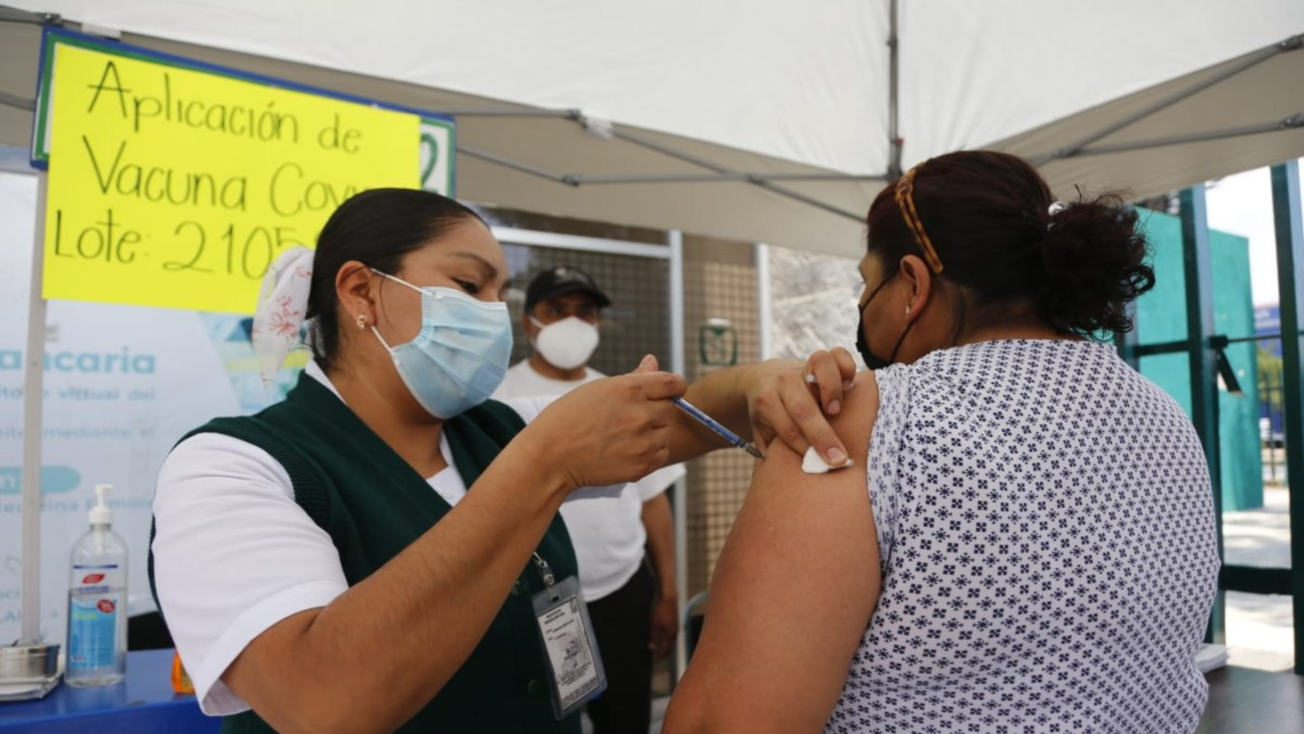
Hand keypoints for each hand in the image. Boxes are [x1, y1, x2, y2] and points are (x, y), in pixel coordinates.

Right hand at [523, 355, 685, 492]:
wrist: (550, 456)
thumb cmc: (570, 417)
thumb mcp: (599, 389)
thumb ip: (634, 377)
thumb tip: (653, 361)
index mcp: (629, 389)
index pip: (673, 383)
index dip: (674, 386)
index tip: (670, 390)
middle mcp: (640, 414)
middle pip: (670, 409)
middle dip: (655, 410)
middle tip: (630, 417)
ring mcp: (642, 442)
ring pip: (665, 433)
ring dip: (652, 433)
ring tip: (624, 435)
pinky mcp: (641, 465)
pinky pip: (661, 454)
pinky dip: (650, 452)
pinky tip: (627, 450)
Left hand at [649, 594, 678, 660]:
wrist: (668, 596)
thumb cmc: (660, 609)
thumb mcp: (653, 624)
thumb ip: (653, 637)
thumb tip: (651, 648)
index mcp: (670, 634)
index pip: (665, 649)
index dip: (660, 656)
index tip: (655, 661)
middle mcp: (675, 631)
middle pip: (670, 646)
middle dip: (664, 652)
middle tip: (658, 657)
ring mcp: (675, 625)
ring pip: (671, 639)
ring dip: (666, 645)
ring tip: (660, 648)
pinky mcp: (675, 620)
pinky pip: (671, 633)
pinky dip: (667, 638)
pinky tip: (663, 636)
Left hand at [746, 348, 856, 464]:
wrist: (762, 381)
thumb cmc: (769, 416)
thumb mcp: (762, 433)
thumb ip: (773, 450)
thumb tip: (790, 477)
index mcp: (766, 402)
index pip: (787, 429)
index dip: (805, 448)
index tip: (822, 466)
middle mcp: (784, 383)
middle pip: (803, 407)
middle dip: (822, 435)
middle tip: (840, 458)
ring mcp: (802, 368)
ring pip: (819, 366)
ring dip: (831, 389)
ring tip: (837, 410)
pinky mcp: (820, 361)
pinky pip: (837, 355)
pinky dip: (847, 367)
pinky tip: (850, 387)